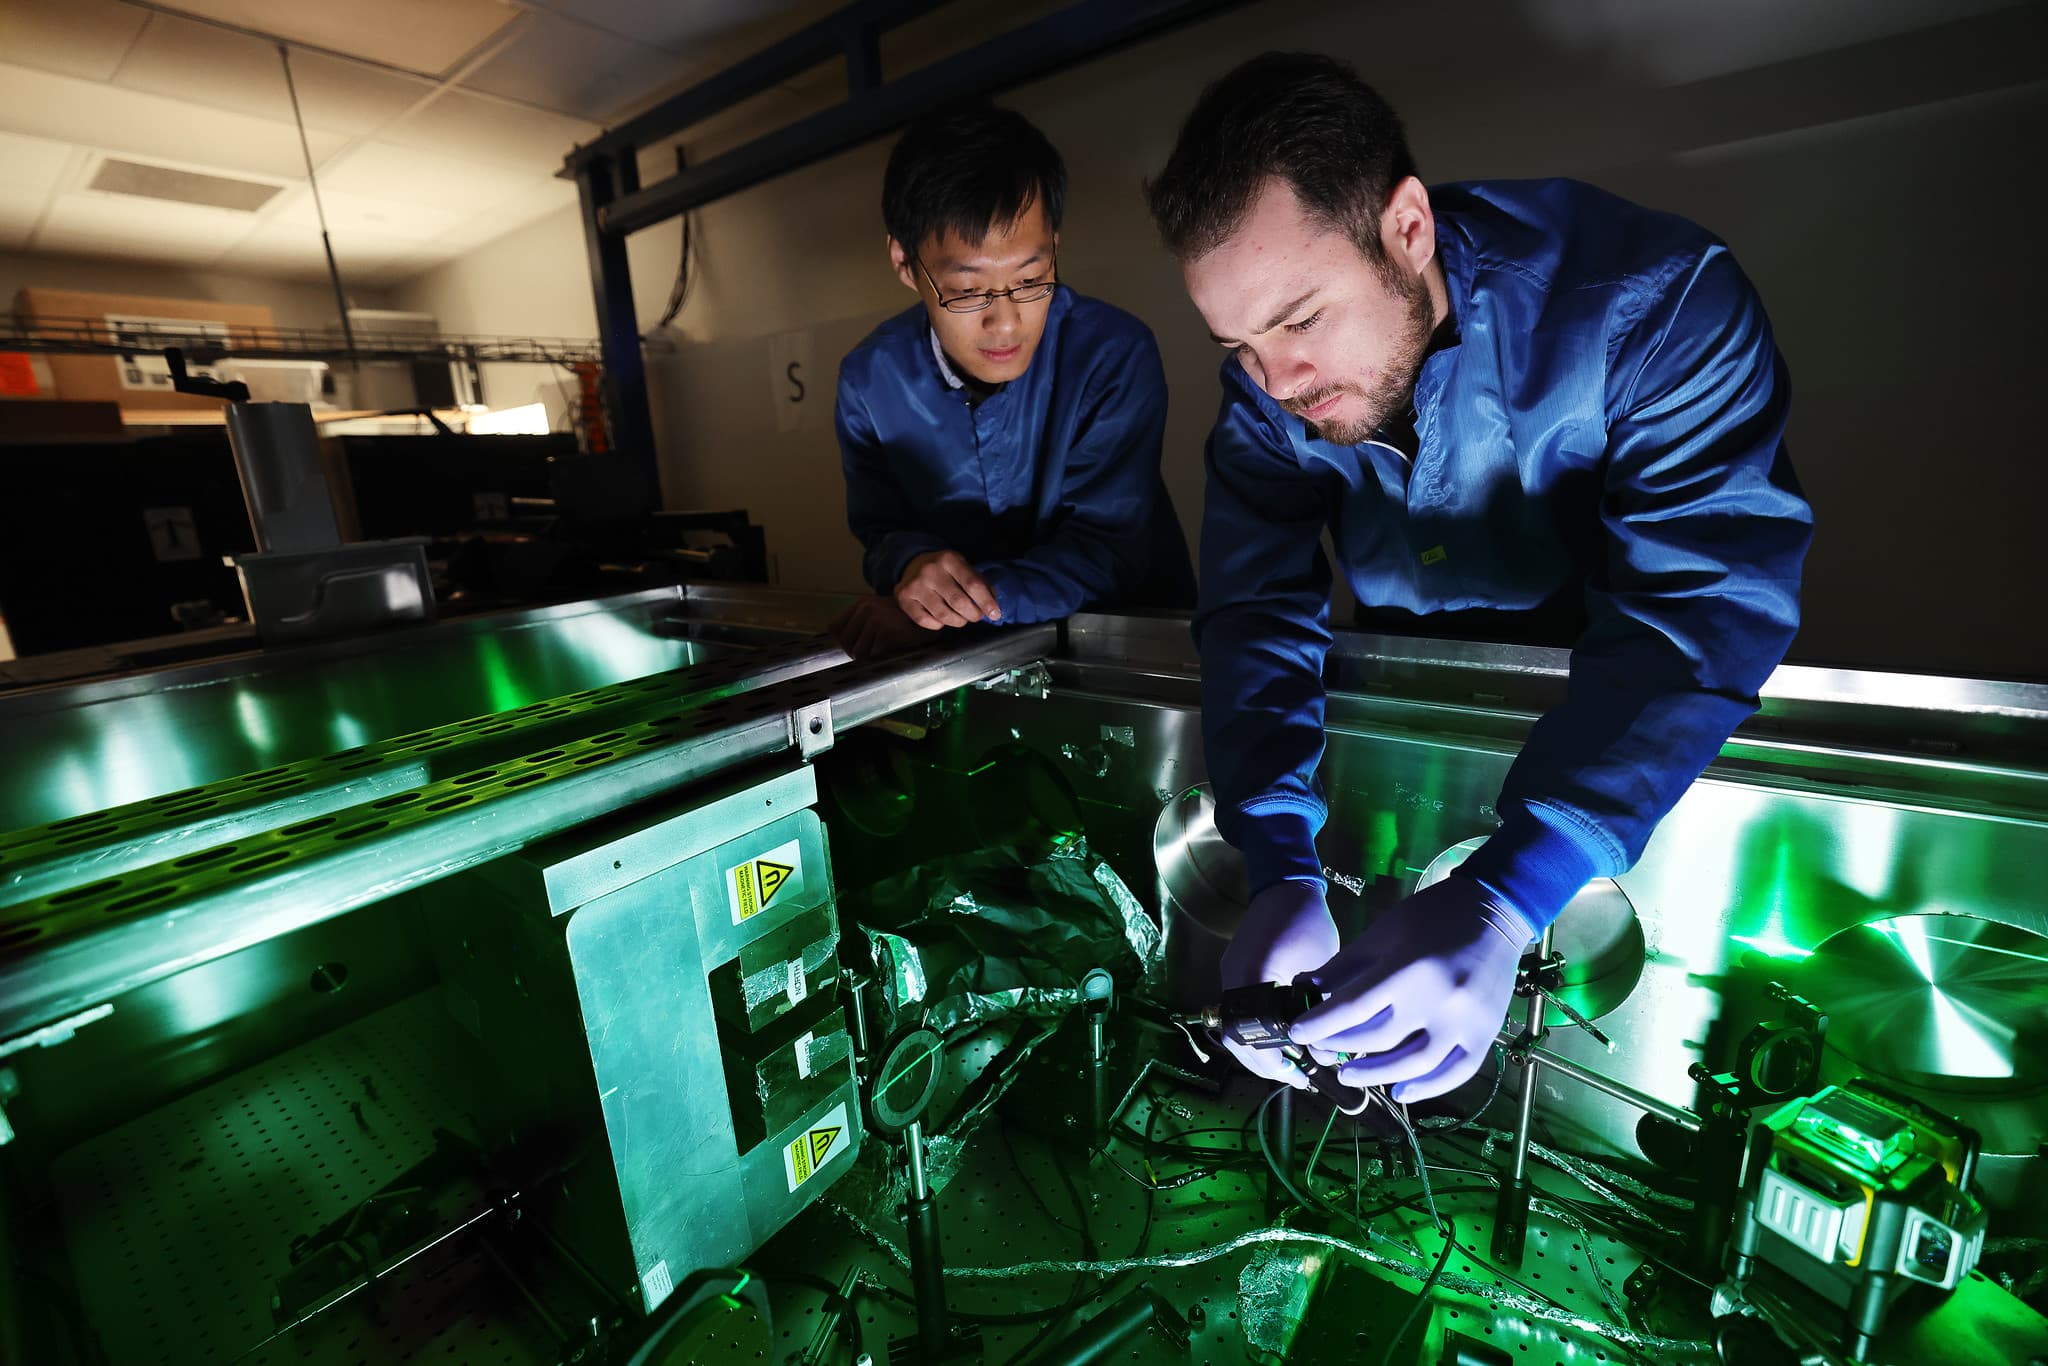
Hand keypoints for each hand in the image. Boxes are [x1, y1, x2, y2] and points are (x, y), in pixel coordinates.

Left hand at [828, 595, 932, 658]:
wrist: (933, 615)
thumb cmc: (907, 619)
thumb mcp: (881, 612)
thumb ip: (862, 623)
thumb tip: (844, 646)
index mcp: (862, 603)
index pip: (834, 627)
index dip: (841, 641)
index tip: (851, 647)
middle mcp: (866, 608)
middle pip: (844, 642)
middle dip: (855, 652)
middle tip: (871, 654)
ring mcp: (876, 620)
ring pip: (858, 652)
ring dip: (868, 658)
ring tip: (882, 654)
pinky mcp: (887, 632)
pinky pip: (873, 656)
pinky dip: (880, 660)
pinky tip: (891, 654)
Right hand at [895, 550, 1000, 628]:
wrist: (913, 563)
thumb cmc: (945, 569)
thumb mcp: (963, 567)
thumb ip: (980, 584)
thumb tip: (992, 607)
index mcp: (949, 559)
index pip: (972, 584)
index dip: (986, 602)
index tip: (995, 614)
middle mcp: (930, 571)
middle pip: (959, 602)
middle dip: (973, 614)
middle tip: (976, 616)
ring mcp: (915, 585)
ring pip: (943, 615)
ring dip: (958, 621)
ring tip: (961, 618)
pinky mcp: (903, 598)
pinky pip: (925, 621)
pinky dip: (937, 624)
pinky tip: (941, 618)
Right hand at [1218, 879, 1339, 1089]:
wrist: (1283, 885)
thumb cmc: (1306, 921)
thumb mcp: (1323, 967)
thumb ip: (1319, 1006)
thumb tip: (1328, 1049)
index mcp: (1256, 978)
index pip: (1255, 1034)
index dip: (1273, 1061)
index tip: (1299, 1075)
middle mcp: (1234, 979)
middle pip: (1236, 1038)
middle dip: (1263, 1063)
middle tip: (1294, 1076)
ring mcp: (1229, 975)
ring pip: (1233, 1027)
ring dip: (1257, 1049)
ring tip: (1286, 1063)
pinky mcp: (1232, 971)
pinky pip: (1237, 1011)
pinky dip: (1254, 1031)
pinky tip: (1278, 1038)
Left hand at [1289, 876, 1532, 1102]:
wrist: (1492, 912)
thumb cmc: (1429, 918)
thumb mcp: (1381, 933)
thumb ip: (1344, 965)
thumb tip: (1305, 988)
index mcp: (1408, 969)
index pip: (1353, 1008)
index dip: (1321, 1024)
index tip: (1298, 1033)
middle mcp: (1438, 1000)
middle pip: (1379, 1039)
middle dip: (1342, 1047)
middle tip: (1321, 1051)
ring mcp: (1465, 1022)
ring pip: (1413, 1065)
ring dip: (1375, 1075)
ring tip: (1348, 1074)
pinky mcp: (1485, 1034)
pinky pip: (1455, 1073)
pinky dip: (1428, 1088)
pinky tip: (1401, 1091)